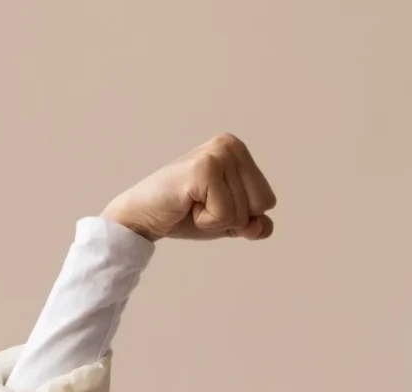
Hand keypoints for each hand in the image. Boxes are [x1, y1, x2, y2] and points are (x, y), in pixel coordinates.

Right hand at [99, 133, 276, 242]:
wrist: (144, 217)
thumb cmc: (186, 214)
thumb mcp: (230, 222)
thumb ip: (255, 224)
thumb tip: (259, 226)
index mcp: (239, 151)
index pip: (268, 202)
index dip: (242, 215)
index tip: (211, 203)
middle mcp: (230, 145)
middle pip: (262, 205)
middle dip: (232, 218)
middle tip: (201, 204)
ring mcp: (217, 154)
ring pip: (243, 213)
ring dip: (216, 220)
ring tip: (192, 203)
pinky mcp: (204, 169)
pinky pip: (225, 215)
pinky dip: (206, 222)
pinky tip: (187, 204)